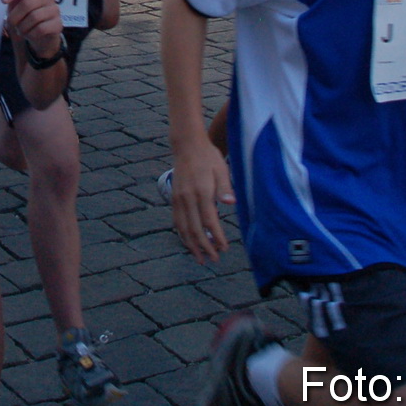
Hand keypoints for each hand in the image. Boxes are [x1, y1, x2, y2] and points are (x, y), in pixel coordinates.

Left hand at [2, 0, 62, 48]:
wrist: (42, 36)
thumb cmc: (27, 17)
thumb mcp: (17, 6)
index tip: (3, 1)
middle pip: (26, 4)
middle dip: (14, 17)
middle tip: (11, 24)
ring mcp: (55, 10)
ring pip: (34, 17)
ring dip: (22, 27)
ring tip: (21, 30)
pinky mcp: (58, 24)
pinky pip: (41, 29)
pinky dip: (31, 34)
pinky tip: (30, 34)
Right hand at [171, 136, 235, 264]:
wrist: (187, 145)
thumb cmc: (208, 157)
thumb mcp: (221, 169)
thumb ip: (225, 188)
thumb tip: (231, 203)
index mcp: (201, 192)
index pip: (210, 221)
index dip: (217, 237)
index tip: (224, 248)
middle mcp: (187, 198)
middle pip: (195, 229)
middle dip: (204, 247)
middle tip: (214, 260)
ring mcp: (178, 199)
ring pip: (183, 228)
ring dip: (191, 245)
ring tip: (200, 258)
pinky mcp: (174, 198)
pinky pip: (177, 221)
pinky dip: (182, 235)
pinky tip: (189, 242)